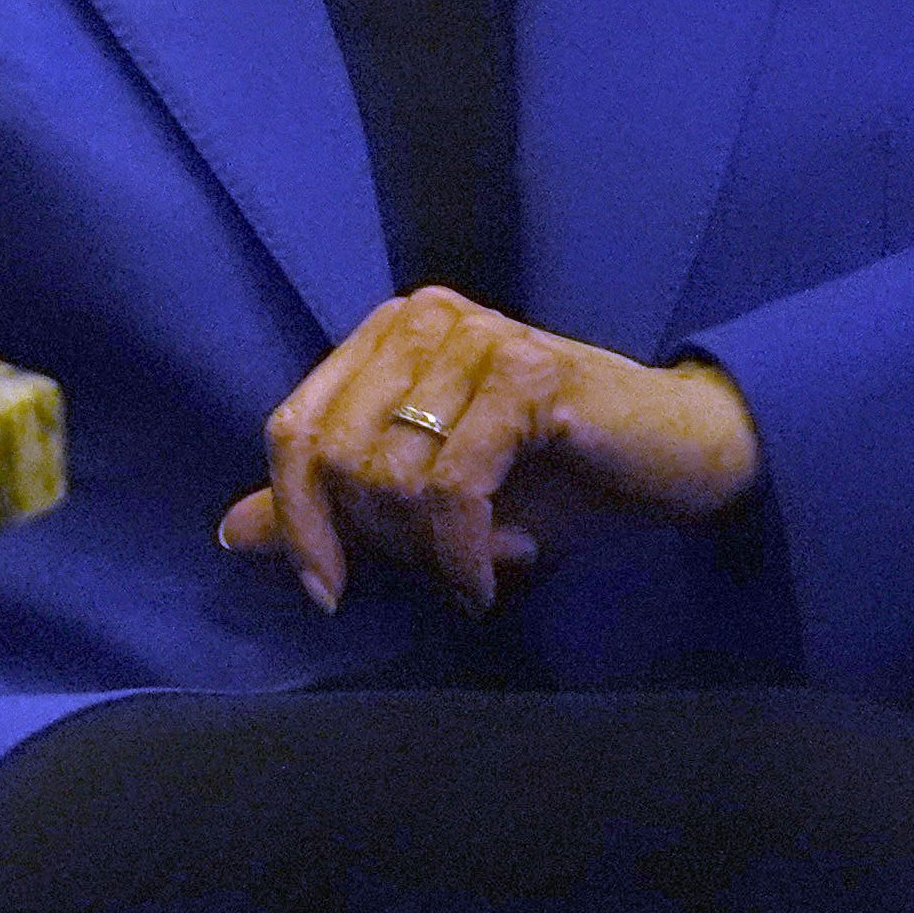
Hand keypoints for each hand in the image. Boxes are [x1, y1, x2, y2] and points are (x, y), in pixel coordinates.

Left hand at [217, 289, 762, 614]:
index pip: (292, 430)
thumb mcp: (427, 501)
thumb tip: (230, 532)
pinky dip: (461, 551)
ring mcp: (473, 337)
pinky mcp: (525, 373)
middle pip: (333, 456)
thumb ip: (333, 506)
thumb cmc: (555, 478)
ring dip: (429, 551)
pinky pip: (450, 487)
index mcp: (386, 336)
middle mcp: (421, 320)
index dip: (295, 519)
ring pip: (388, 475)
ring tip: (480, 563)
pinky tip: (491, 574)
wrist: (683, 456)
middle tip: (439, 568)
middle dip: (379, 539)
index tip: (325, 592)